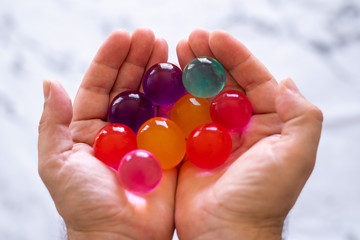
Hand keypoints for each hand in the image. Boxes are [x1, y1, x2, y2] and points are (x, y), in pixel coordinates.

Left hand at [38, 28, 175, 239]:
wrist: (121, 238)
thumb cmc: (85, 204)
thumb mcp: (58, 163)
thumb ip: (53, 124)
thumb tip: (50, 83)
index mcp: (89, 128)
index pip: (99, 85)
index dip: (110, 60)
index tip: (123, 36)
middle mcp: (118, 128)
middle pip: (127, 86)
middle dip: (138, 59)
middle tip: (151, 35)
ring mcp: (145, 137)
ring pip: (151, 97)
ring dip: (158, 72)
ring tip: (167, 47)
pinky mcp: (168, 148)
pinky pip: (173, 119)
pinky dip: (178, 98)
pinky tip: (183, 78)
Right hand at [174, 29, 322, 239]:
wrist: (225, 234)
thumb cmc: (262, 197)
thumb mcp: (296, 155)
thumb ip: (302, 116)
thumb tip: (287, 82)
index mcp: (267, 122)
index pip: (254, 79)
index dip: (235, 55)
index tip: (214, 37)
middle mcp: (240, 125)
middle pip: (224, 82)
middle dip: (208, 58)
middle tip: (190, 40)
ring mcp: (212, 135)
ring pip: (201, 94)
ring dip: (189, 72)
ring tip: (175, 50)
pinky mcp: (188, 146)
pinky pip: (180, 115)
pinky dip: (172, 97)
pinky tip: (163, 80)